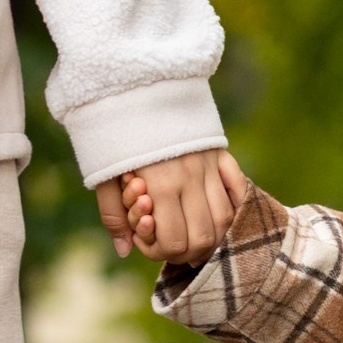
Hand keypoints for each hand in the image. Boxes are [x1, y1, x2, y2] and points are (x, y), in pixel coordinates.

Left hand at [98, 149, 246, 264]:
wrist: (133, 88)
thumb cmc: (113, 136)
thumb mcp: (103, 175)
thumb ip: (114, 215)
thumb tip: (123, 250)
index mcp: (161, 186)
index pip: (175, 241)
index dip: (163, 253)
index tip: (151, 245)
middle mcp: (191, 178)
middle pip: (204, 236)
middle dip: (190, 252)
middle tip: (176, 250)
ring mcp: (210, 166)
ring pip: (226, 219)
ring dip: (214, 237)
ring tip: (197, 240)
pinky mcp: (221, 155)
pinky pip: (239, 191)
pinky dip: (235, 210)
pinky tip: (220, 219)